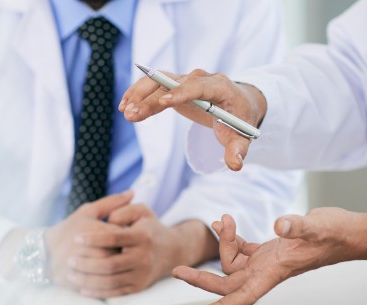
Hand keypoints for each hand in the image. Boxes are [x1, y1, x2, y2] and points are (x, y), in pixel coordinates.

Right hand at [44, 192, 133, 289]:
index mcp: (90, 229)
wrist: (44, 252)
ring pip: (109, 271)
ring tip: (119, 263)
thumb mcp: (88, 212)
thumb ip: (111, 203)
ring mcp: (79, 266)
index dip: (127, 236)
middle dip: (123, 253)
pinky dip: (107, 283)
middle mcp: (85, 248)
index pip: (119, 234)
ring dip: (117, 268)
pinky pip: (98, 285)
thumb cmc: (70, 229)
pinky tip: (111, 277)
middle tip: (128, 252)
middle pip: (116, 253)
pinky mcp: (75, 282)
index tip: (128, 237)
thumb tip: (132, 192)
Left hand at [71, 204, 217, 297]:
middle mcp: (143, 258)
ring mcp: (141, 274)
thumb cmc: (149, 228)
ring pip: (111, 281)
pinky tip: (83, 288)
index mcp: (142, 237)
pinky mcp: (139, 286)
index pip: (114, 238)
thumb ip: (124, 209)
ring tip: (72, 274)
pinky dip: (98, 292)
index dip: (94, 239)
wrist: (171, 251)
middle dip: (87, 264)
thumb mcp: (142, 211)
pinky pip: (116, 292)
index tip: (77, 238)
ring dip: (88, 280)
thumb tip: (109, 218)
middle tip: (70, 260)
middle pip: (110, 264)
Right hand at [119, 69, 266, 170]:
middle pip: (172, 82)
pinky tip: (124, 105)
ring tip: (125, 112)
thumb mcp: (241, 136)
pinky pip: (154, 84)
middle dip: (151, 98)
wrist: (237, 103)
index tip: (164, 102)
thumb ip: (237, 150)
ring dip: (140, 94)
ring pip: (159, 80)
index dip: (182, 92)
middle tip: (133, 114)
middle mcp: (200, 78)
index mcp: (219, 87)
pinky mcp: (174, 84)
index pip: (199, 85)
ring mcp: (185, 80)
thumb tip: (234, 165)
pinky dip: (138, 92)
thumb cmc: (239, 119)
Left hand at [173, 208, 366, 304]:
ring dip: (222, 244)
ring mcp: (268, 262)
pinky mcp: (270, 250)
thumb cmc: (338, 234)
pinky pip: (242, 250)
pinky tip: (225, 222)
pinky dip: (231, 238)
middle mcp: (267, 271)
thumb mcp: (318, 226)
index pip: (243, 297)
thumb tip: (279, 223)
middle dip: (201, 278)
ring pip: (232, 263)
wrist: (352, 232)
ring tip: (224, 220)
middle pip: (227, 282)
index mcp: (275, 272)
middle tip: (176, 270)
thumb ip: (297, 225)